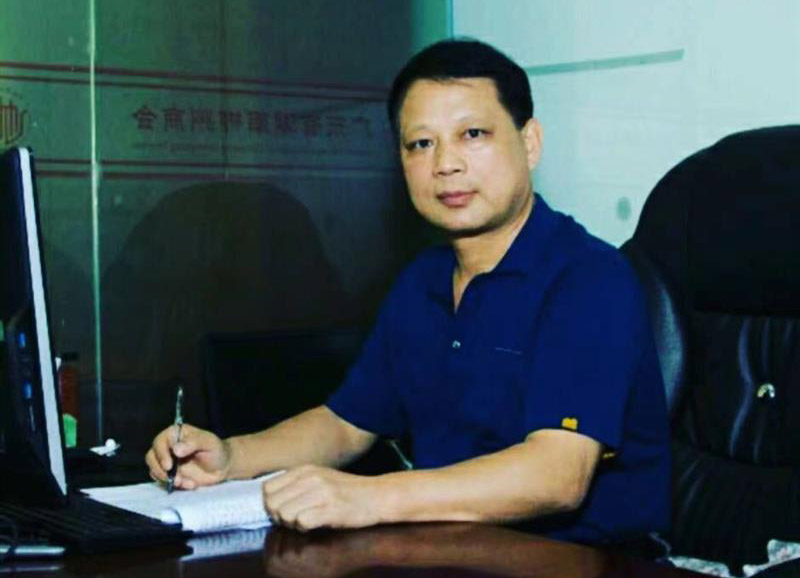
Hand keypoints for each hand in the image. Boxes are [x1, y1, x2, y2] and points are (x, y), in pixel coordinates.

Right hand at [145, 424, 231, 489]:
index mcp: (175, 434)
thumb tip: (176, 449)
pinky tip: (189, 485)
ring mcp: (167, 461)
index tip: (169, 466)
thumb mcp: (208, 442)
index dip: (161, 454)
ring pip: (154, 470)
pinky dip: (174, 485)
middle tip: (175, 479)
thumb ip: (193, 442)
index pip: (159, 442)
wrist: (223, 466)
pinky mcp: (170, 474)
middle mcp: (168, 447)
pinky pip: (163, 481)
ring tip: (185, 483)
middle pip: (151, 457)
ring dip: (167, 479)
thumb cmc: (216, 450)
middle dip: (160, 470)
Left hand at [263, 465, 382, 531]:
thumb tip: (271, 498)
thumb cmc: (347, 490)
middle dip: (279, 516)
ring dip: (292, 523)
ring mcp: (321, 493)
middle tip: (294, 518)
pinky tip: (315, 525)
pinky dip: (305, 528)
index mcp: (305, 470)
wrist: (377, 495)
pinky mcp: (331, 509)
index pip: (267, 488)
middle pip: (272, 503)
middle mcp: (310, 478)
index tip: (284, 508)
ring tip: (306, 521)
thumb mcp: (319, 476)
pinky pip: (302, 522)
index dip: (271, 503)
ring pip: (285, 514)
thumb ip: (296, 483)